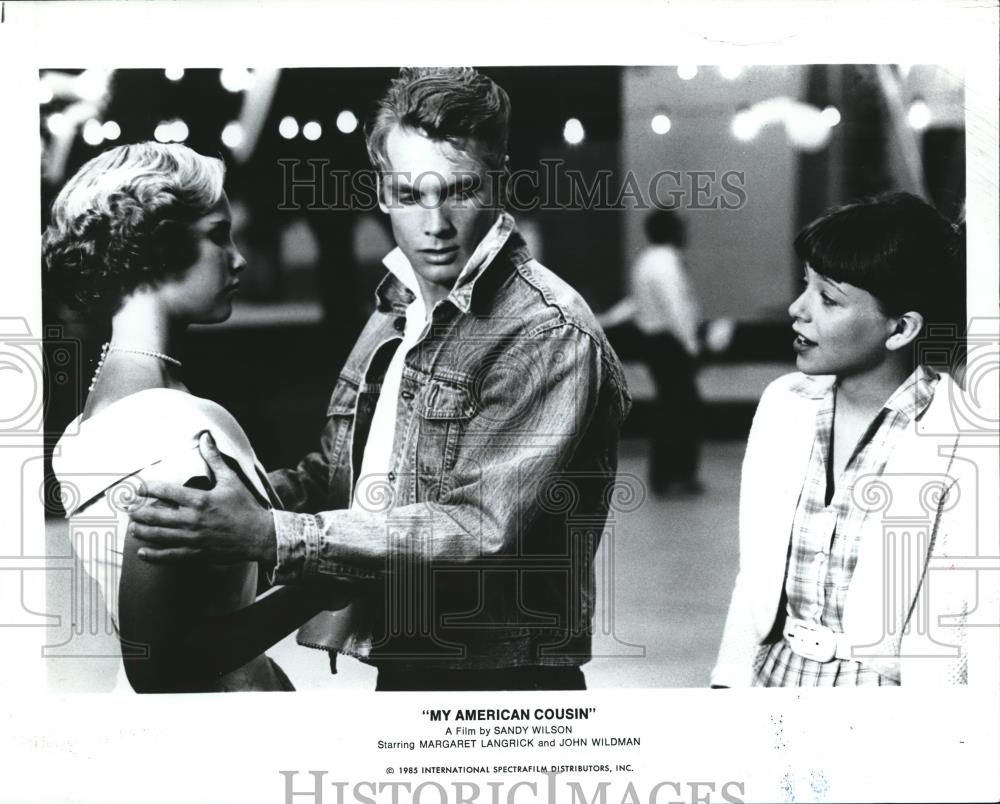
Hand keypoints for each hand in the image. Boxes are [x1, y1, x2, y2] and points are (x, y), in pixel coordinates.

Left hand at [128, 432, 276, 564]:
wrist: (260, 535)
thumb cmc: (246, 506)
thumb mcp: (231, 480)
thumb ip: (214, 459)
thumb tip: (205, 436)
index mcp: (199, 499)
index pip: (166, 491)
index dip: (148, 488)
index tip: (137, 487)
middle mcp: (192, 519)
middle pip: (155, 515)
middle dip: (138, 511)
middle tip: (127, 508)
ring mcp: (193, 538)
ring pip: (158, 536)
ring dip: (142, 531)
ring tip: (132, 527)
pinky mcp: (196, 553)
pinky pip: (169, 556)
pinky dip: (153, 555)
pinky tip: (142, 552)